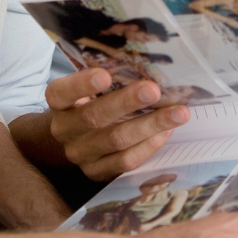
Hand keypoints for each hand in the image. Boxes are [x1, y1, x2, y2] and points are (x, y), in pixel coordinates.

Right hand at [46, 68, 189, 180]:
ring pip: (116, 140)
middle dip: (127, 103)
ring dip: (150, 125)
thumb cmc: (89, 102)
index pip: (62, 93)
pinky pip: (124, 161)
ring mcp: (80, 154)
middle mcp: (65, 129)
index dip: (82, 85)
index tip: (105, 75)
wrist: (74, 137)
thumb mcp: (89, 88)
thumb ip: (109, 79)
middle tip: (154, 91)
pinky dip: (148, 146)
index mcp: (59, 103)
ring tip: (177, 113)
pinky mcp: (96, 172)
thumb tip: (149, 65)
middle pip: (94, 117)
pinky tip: (166, 132)